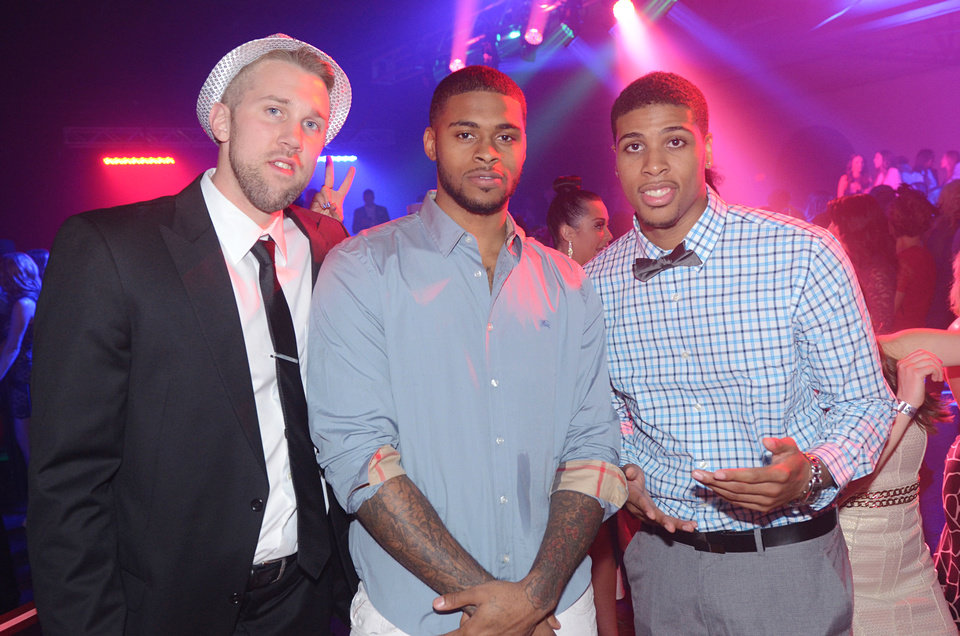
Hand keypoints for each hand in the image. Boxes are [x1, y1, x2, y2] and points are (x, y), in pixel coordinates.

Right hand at [310, 155, 354, 222]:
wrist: (322, 226)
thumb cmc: (332, 222)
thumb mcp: (339, 217)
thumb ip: (337, 211)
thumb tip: (331, 204)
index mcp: (339, 196)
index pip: (345, 185)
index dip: (349, 177)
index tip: (352, 168)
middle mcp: (330, 193)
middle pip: (329, 178)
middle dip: (329, 167)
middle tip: (329, 158)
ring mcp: (322, 195)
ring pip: (324, 189)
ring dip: (327, 197)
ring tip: (328, 207)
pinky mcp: (315, 199)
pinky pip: (319, 196)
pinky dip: (322, 201)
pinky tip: (323, 207)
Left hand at [434, 580, 551, 634]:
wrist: (533, 600)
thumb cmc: (506, 593)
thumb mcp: (479, 591)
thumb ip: (456, 599)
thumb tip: (435, 604)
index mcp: (474, 630)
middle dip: (463, 629)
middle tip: (470, 615)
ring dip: (476, 632)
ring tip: (488, 616)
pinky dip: (490, 633)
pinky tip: (496, 623)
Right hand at [622, 463, 696, 531]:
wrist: (626, 488)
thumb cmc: (628, 477)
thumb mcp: (628, 469)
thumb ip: (630, 471)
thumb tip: (630, 473)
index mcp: (633, 496)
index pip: (639, 502)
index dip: (645, 508)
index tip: (652, 515)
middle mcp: (639, 508)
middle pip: (653, 516)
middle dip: (665, 522)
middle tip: (673, 528)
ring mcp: (646, 514)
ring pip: (661, 521)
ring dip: (676, 525)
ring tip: (691, 527)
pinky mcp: (653, 516)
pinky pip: (665, 522)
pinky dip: (677, 524)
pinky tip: (690, 526)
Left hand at [691, 437, 809, 512]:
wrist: (805, 482)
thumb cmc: (793, 460)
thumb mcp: (791, 447)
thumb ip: (779, 444)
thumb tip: (766, 441)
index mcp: (779, 475)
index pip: (751, 477)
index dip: (733, 475)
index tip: (716, 472)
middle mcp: (772, 491)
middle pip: (739, 488)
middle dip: (715, 482)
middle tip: (697, 474)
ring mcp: (767, 502)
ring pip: (737, 497)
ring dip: (716, 489)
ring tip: (700, 479)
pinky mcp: (762, 508)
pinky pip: (739, 503)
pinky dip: (724, 496)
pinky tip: (712, 488)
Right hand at [896, 349, 941, 410]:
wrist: (905, 403)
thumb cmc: (910, 391)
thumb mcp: (910, 376)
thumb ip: (916, 366)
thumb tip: (932, 359)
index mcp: (901, 363)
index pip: (920, 352)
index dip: (931, 357)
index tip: (935, 367)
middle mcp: (904, 363)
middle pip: (926, 355)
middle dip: (936, 362)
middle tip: (938, 372)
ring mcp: (909, 368)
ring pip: (930, 361)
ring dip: (938, 369)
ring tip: (938, 378)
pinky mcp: (916, 373)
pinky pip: (932, 368)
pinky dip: (937, 373)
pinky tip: (936, 380)